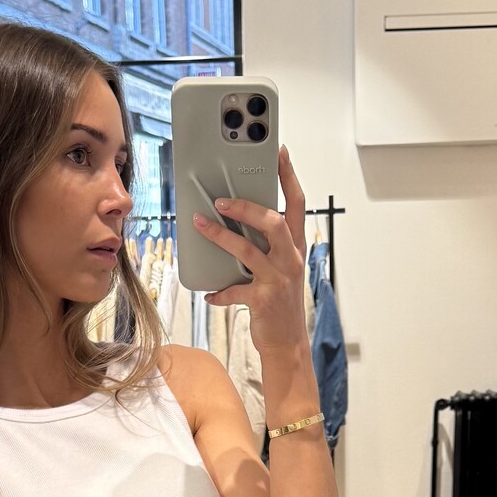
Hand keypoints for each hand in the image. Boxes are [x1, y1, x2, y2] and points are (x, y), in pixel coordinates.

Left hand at [194, 147, 309, 356]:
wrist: (287, 343)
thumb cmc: (280, 303)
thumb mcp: (281, 269)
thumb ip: (267, 245)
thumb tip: (236, 218)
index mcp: (295, 247)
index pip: (297, 204)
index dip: (288, 177)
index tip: (279, 153)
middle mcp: (290, 260)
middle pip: (272, 222)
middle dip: (246, 207)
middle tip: (221, 199)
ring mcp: (277, 280)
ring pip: (248, 249)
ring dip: (220, 235)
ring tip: (200, 224)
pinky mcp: (262, 300)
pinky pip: (235, 290)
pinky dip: (220, 291)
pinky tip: (209, 294)